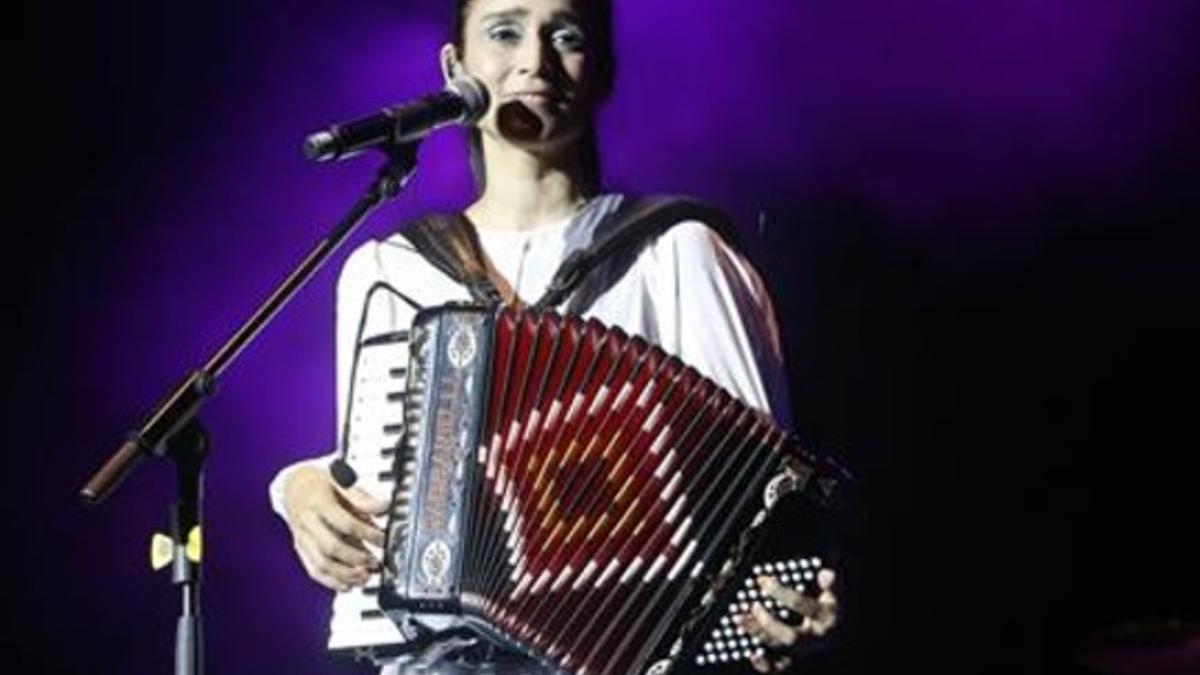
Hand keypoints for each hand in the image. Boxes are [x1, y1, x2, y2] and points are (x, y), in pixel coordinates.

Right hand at [282, 464, 387, 591]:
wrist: (292, 485)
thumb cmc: (318, 482)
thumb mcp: (340, 478)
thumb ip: (361, 496)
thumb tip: (384, 506)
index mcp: (318, 502)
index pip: (344, 522)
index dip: (366, 533)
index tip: (382, 538)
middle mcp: (307, 522)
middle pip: (331, 546)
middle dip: (356, 558)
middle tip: (375, 561)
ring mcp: (302, 538)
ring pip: (321, 563)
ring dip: (345, 575)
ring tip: (365, 577)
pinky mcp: (301, 549)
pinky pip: (313, 570)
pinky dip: (331, 582)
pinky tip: (348, 585)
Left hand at [737, 568, 838, 672]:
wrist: (841, 630)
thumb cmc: (832, 605)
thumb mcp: (837, 592)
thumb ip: (832, 582)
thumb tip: (826, 574)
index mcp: (826, 617)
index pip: (801, 605)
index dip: (780, 592)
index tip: (762, 581)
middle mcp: (816, 637)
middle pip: (790, 636)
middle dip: (768, 622)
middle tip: (753, 606)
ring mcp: (805, 650)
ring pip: (780, 648)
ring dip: (758, 635)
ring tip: (740, 621)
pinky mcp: (796, 658)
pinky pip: (780, 667)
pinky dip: (765, 665)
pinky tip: (752, 654)